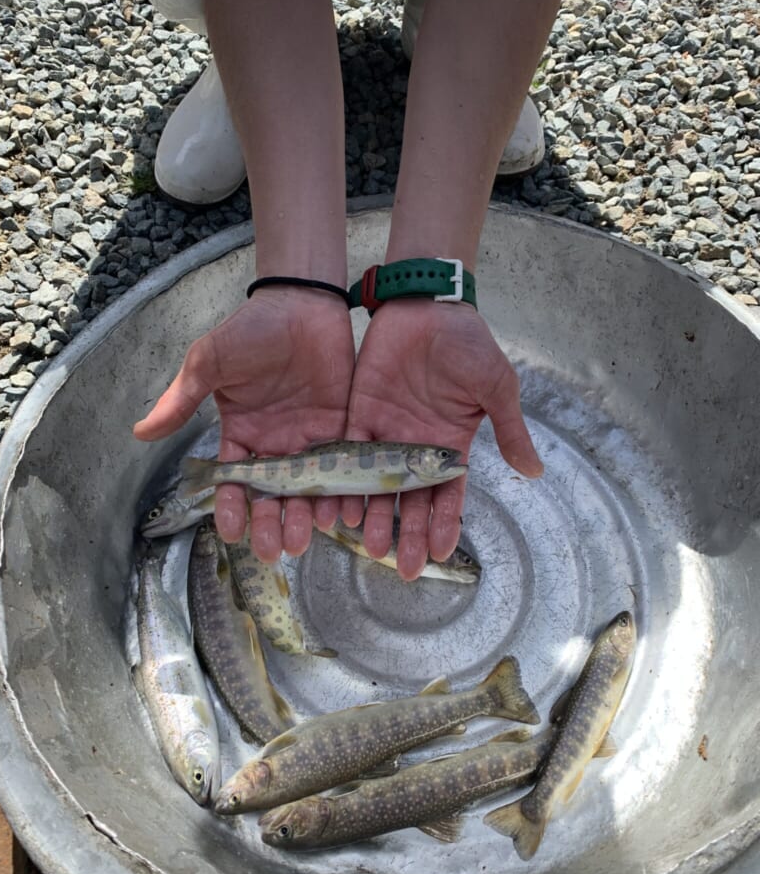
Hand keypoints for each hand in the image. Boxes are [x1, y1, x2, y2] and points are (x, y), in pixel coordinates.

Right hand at [133, 288, 354, 559]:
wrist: (302, 303)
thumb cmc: (252, 331)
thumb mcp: (209, 362)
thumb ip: (181, 400)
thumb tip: (139, 434)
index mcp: (241, 434)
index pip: (235, 481)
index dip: (231, 507)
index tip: (230, 533)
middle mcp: (275, 445)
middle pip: (272, 495)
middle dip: (270, 525)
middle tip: (273, 551)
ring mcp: (309, 440)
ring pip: (306, 490)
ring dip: (304, 517)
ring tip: (303, 541)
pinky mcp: (342, 430)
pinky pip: (341, 468)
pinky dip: (340, 492)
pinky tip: (338, 514)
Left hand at [343, 299, 541, 579]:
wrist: (428, 305)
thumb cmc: (467, 343)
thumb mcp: (496, 387)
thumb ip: (509, 429)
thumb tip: (535, 471)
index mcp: (449, 444)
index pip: (448, 495)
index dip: (445, 524)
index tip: (441, 554)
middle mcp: (416, 447)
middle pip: (411, 501)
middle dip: (409, 534)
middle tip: (402, 568)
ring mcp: (386, 433)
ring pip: (377, 485)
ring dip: (374, 516)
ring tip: (369, 548)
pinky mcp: (359, 415)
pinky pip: (347, 455)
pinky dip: (343, 481)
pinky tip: (338, 508)